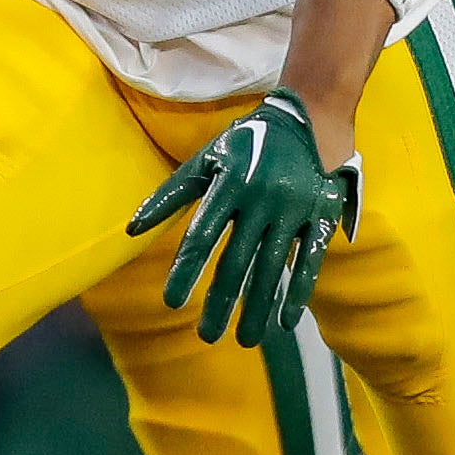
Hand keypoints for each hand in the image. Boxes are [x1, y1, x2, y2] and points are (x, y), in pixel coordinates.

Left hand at [128, 89, 358, 345]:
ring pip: (273, 267)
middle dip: (222, 302)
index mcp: (230, 184)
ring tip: (246, 340)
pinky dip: (299, 291)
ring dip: (259, 306)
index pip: (202, 236)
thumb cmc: (249, 141)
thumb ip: (170, 195)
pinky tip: (285, 321)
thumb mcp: (207, 160)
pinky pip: (310, 259)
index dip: (186, 270)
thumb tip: (133, 231)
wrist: (310, 115)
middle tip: (207, 337)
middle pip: (238, 260)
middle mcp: (261, 199)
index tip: (172, 303)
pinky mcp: (321, 215)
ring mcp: (294, 209)